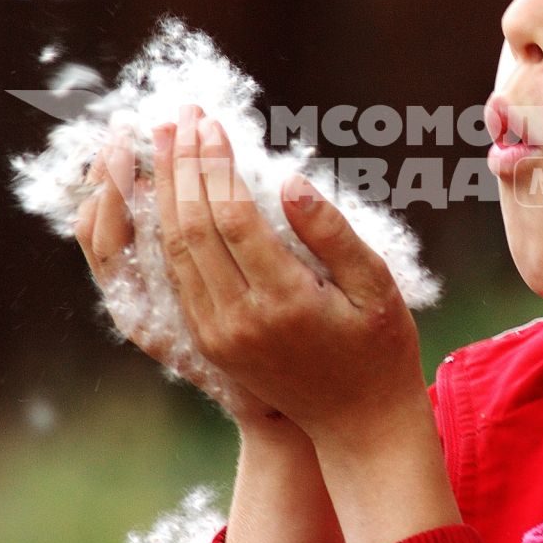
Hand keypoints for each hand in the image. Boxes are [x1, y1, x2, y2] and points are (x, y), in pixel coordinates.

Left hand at [150, 105, 426, 449]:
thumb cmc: (380, 348)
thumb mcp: (375, 286)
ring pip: (174, 252)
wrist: (357, 424)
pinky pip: (174, 276)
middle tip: (176, 117)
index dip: (215, 164)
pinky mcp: (207, 341)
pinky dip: (162, 229)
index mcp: (284, 301)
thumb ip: (332, 232)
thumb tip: (289, 180)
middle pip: (191, 228)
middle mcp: (239, 320)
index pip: (232, 217)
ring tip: (163, 144)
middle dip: (180, 166)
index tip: (209, 121)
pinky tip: (163, 195)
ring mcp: (217, 334)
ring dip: (164, 193)